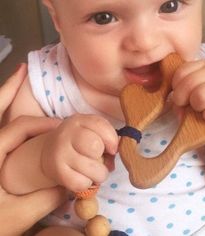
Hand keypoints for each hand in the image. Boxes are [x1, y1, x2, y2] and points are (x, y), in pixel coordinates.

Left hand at [0, 64, 66, 235]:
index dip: (42, 124)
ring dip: (4, 96)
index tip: (61, 126)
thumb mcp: (19, 216)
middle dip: (10, 90)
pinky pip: (0, 131)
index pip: (18, 128)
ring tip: (15, 78)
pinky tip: (16, 115)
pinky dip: (2, 112)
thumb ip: (47, 198)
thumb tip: (72, 183)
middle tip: (24, 71)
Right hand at [41, 113, 118, 192]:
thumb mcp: (91, 132)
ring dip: (98, 174)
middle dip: (103, 157)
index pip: (100, 125)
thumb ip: (107, 139)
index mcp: (78, 121)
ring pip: (93, 169)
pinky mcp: (57, 172)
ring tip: (93, 171)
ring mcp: (60, 153)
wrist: (49, 153)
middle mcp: (67, 134)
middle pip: (95, 146)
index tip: (112, 148)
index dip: (112, 139)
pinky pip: (82, 183)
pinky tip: (82, 177)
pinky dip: (86, 183)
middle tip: (98, 160)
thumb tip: (112, 160)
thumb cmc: (78, 143)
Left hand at [171, 59, 204, 126]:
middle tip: (187, 105)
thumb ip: (177, 92)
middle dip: (182, 99)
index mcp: (202, 65)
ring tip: (199, 109)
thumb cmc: (199, 103)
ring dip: (196, 107)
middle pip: (189, 83)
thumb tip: (176, 103)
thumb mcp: (185, 93)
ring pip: (201, 96)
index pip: (181, 72)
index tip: (181, 95)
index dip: (176, 88)